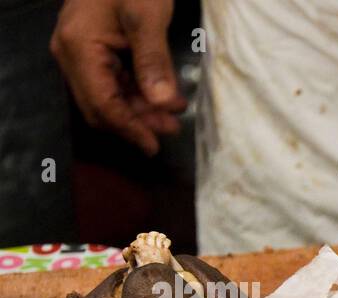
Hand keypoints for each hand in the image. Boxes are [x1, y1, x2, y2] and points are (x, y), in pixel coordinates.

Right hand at [50, 0, 184, 155]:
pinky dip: (136, 95)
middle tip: (171, 128)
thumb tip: (162, 104)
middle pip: (100, 107)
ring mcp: (79, 53)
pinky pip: (111, 83)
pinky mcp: (91, 51)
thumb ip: (154, 61)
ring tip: (173, 114)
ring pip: (107, 98)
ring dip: (139, 111)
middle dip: (136, 123)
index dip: (129, 128)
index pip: (102, 104)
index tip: (154, 146)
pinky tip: (162, 98)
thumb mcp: (147, 17)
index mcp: (78, 49)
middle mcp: (70, 55)